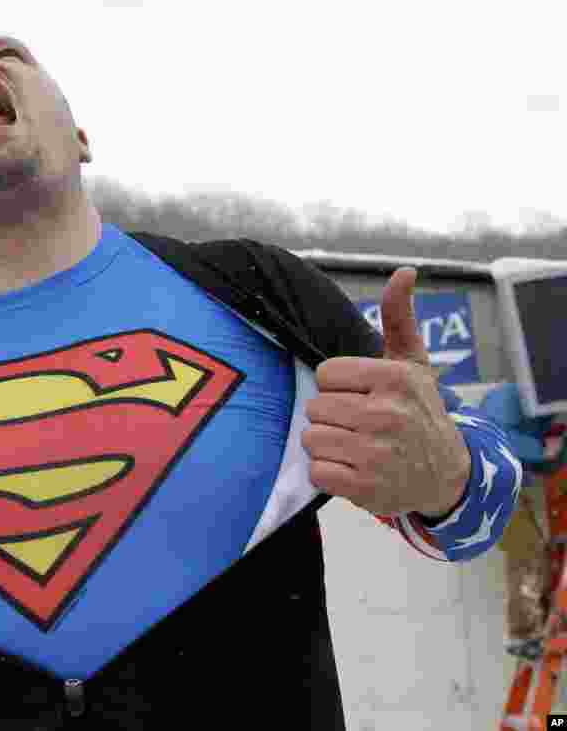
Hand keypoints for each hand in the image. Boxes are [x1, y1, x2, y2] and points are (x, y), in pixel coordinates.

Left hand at [301, 267, 470, 517]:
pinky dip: (329, 473)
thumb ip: (399, 317)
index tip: (359, 395)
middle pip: (315, 407)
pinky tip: (353, 469)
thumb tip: (404, 272)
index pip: (326, 374)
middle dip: (330, 415)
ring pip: (311, 439)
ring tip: (353, 445)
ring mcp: (375, 453)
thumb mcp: (413, 364)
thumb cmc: (420, 411)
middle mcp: (386, 414)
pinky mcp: (365, 487)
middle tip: (357, 423)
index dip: (337, 386)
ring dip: (326, 445)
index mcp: (394, 379)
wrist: (447, 474)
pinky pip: (318, 472)